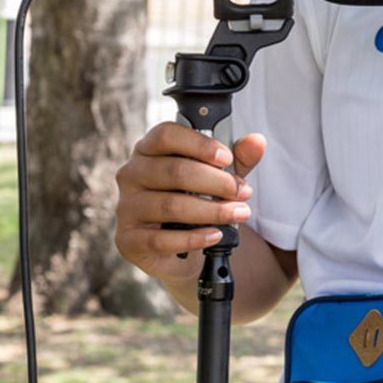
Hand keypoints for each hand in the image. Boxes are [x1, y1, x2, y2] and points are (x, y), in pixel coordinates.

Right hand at [113, 123, 263, 284]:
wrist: (182, 247)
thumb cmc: (197, 199)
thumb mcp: (221, 176)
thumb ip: (238, 158)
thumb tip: (256, 142)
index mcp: (150, 149)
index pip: (166, 135)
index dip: (199, 144)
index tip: (227, 158)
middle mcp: (132, 174)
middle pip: (174, 171)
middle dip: (216, 182)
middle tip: (243, 192)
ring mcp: (126, 207)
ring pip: (170, 205)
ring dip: (212, 211)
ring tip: (239, 213)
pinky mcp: (128, 239)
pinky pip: (161, 239)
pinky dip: (194, 237)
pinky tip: (215, 234)